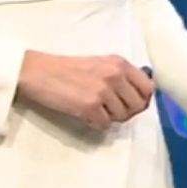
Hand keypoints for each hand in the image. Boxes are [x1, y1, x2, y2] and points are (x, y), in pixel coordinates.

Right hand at [17, 51, 155, 131]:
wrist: (38, 71)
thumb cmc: (67, 69)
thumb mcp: (100, 64)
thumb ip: (120, 76)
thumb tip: (140, 96)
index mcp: (119, 62)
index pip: (148, 87)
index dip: (141, 99)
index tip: (131, 104)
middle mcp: (114, 74)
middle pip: (138, 106)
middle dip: (126, 112)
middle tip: (109, 109)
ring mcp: (103, 90)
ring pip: (122, 117)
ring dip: (109, 117)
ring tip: (93, 108)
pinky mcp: (90, 106)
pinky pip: (105, 124)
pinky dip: (95, 123)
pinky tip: (84, 113)